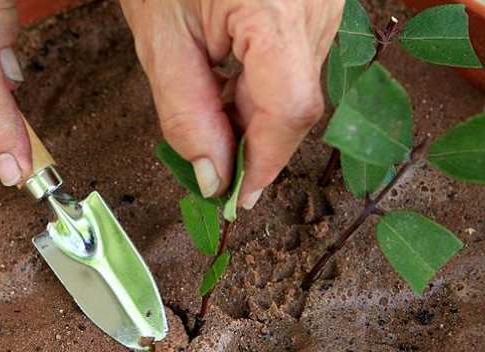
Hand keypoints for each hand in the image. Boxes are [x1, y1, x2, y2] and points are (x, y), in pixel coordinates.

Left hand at [121, 0, 342, 207]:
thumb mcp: (160, 37)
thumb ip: (186, 112)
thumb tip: (214, 176)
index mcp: (275, 12)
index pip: (289, 110)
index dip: (264, 164)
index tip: (236, 199)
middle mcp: (315, 10)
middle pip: (294, 104)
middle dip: (250, 142)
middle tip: (206, 157)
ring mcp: (324, 6)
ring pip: (295, 89)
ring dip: (252, 114)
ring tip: (208, 101)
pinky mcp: (318, 6)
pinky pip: (295, 65)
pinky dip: (260, 87)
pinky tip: (226, 79)